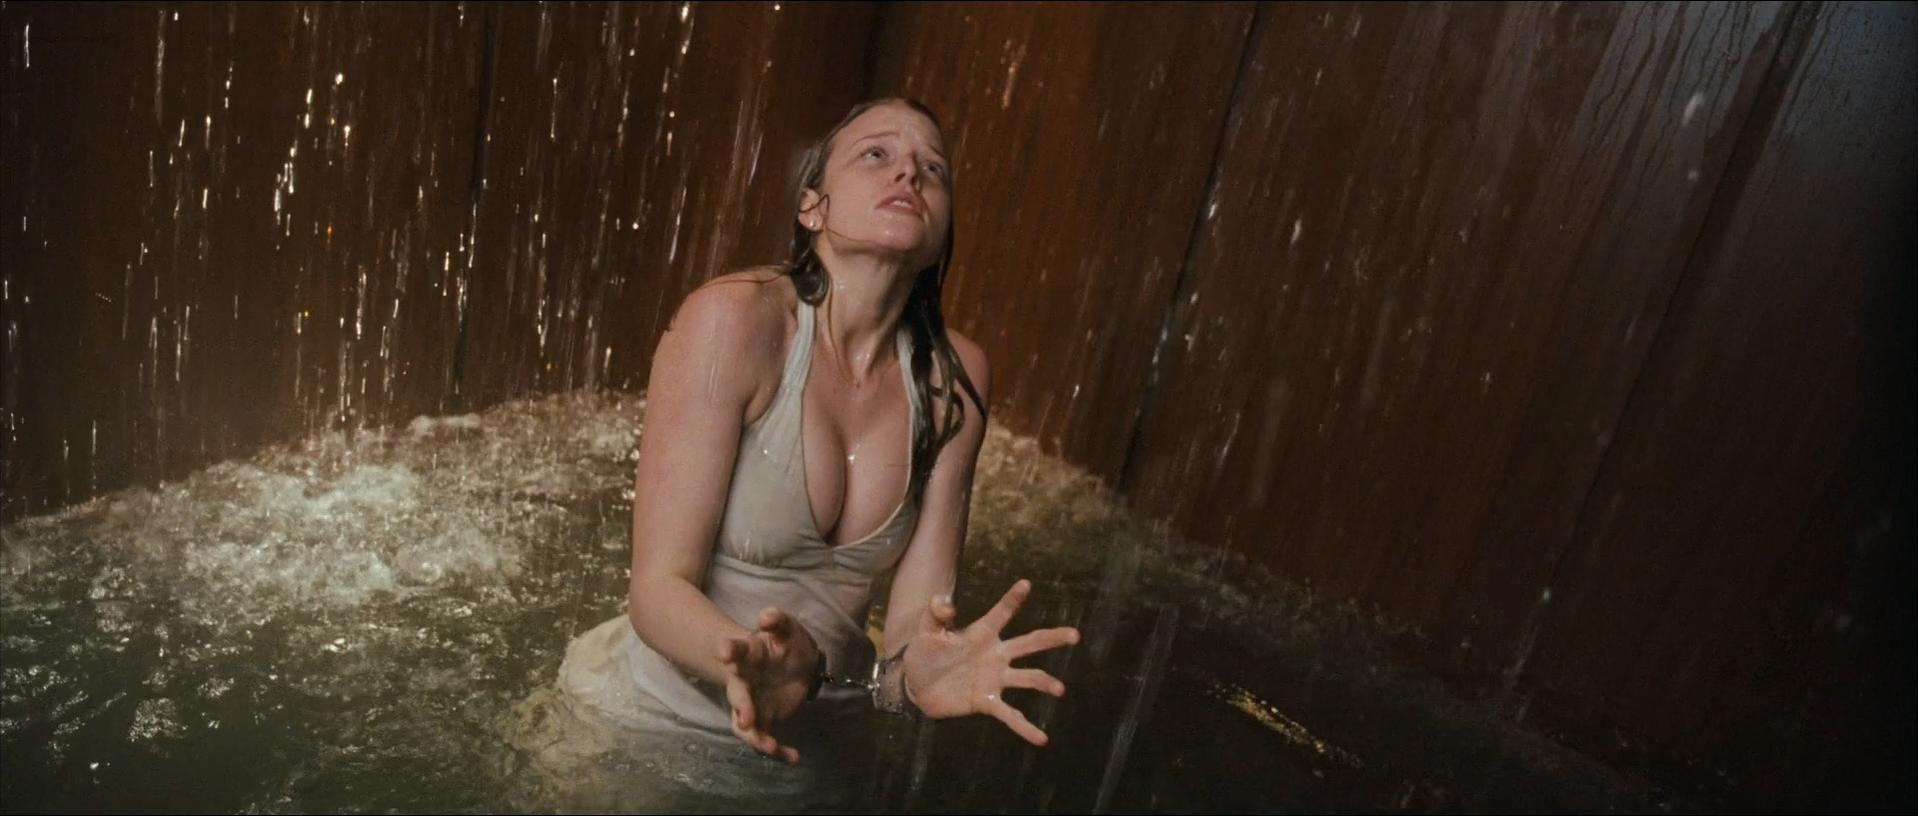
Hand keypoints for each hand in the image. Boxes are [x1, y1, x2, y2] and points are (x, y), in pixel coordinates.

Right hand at [716, 607, 817, 762]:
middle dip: (741, 706)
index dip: (727, 650)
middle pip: (737, 695)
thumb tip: (766, 616)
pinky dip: (777, 750)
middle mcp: (743, 682)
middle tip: (746, 717)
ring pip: (744, 723)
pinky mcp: (764, 719)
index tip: (724, 651)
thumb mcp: (785, 627)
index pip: (733, 651)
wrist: (797, 663)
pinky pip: (765, 738)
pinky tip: (793, 756)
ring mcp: (751, 703)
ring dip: (754, 736)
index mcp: (746, 655)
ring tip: (769, 746)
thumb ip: (777, 619)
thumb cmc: (786, 643)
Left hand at [902, 579, 1080, 744]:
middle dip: (1052, 638)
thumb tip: (946, 602)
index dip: (1012, 599)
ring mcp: (995, 679)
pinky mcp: (988, 701)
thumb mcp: (926, 630)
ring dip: (1044, 682)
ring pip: (1027, 677)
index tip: (1025, 584)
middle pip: (1029, 643)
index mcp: (982, 633)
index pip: (1001, 614)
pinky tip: (1041, 738)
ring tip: (1059, 689)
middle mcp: (995, 654)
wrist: (917, 686)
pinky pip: (1010, 715)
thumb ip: (935, 613)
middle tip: (1075, 635)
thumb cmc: (926, 653)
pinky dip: (1025, 727)